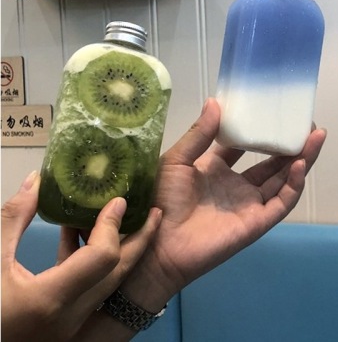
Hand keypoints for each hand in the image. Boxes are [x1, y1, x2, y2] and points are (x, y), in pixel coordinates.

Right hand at [1, 171, 161, 341]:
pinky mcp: (63, 325)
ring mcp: (70, 326)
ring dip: (120, 251)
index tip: (118, 201)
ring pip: (108, 284)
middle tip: (154, 213)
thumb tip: (36, 181)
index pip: (102, 258)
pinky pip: (90, 290)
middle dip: (139, 239)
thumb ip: (15, 218)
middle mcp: (69, 317)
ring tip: (130, 221)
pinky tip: (83, 237)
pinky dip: (93, 264)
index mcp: (50, 299)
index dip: (112, 225)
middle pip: (117, 272)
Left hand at [121, 98, 326, 311]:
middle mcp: (238, 186)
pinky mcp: (257, 222)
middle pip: (272, 162)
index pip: (245, 147)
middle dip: (291, 144)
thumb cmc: (164, 201)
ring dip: (301, 159)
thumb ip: (198, 134)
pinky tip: (299, 164)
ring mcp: (250, 204)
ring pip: (283, 179)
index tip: (272, 112)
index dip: (260, 132)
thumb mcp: (177, 160)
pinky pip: (281, 202)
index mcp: (217, 169)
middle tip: (308, 124)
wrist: (160, 245)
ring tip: (316, 137)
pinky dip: (294, 184)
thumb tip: (215, 101)